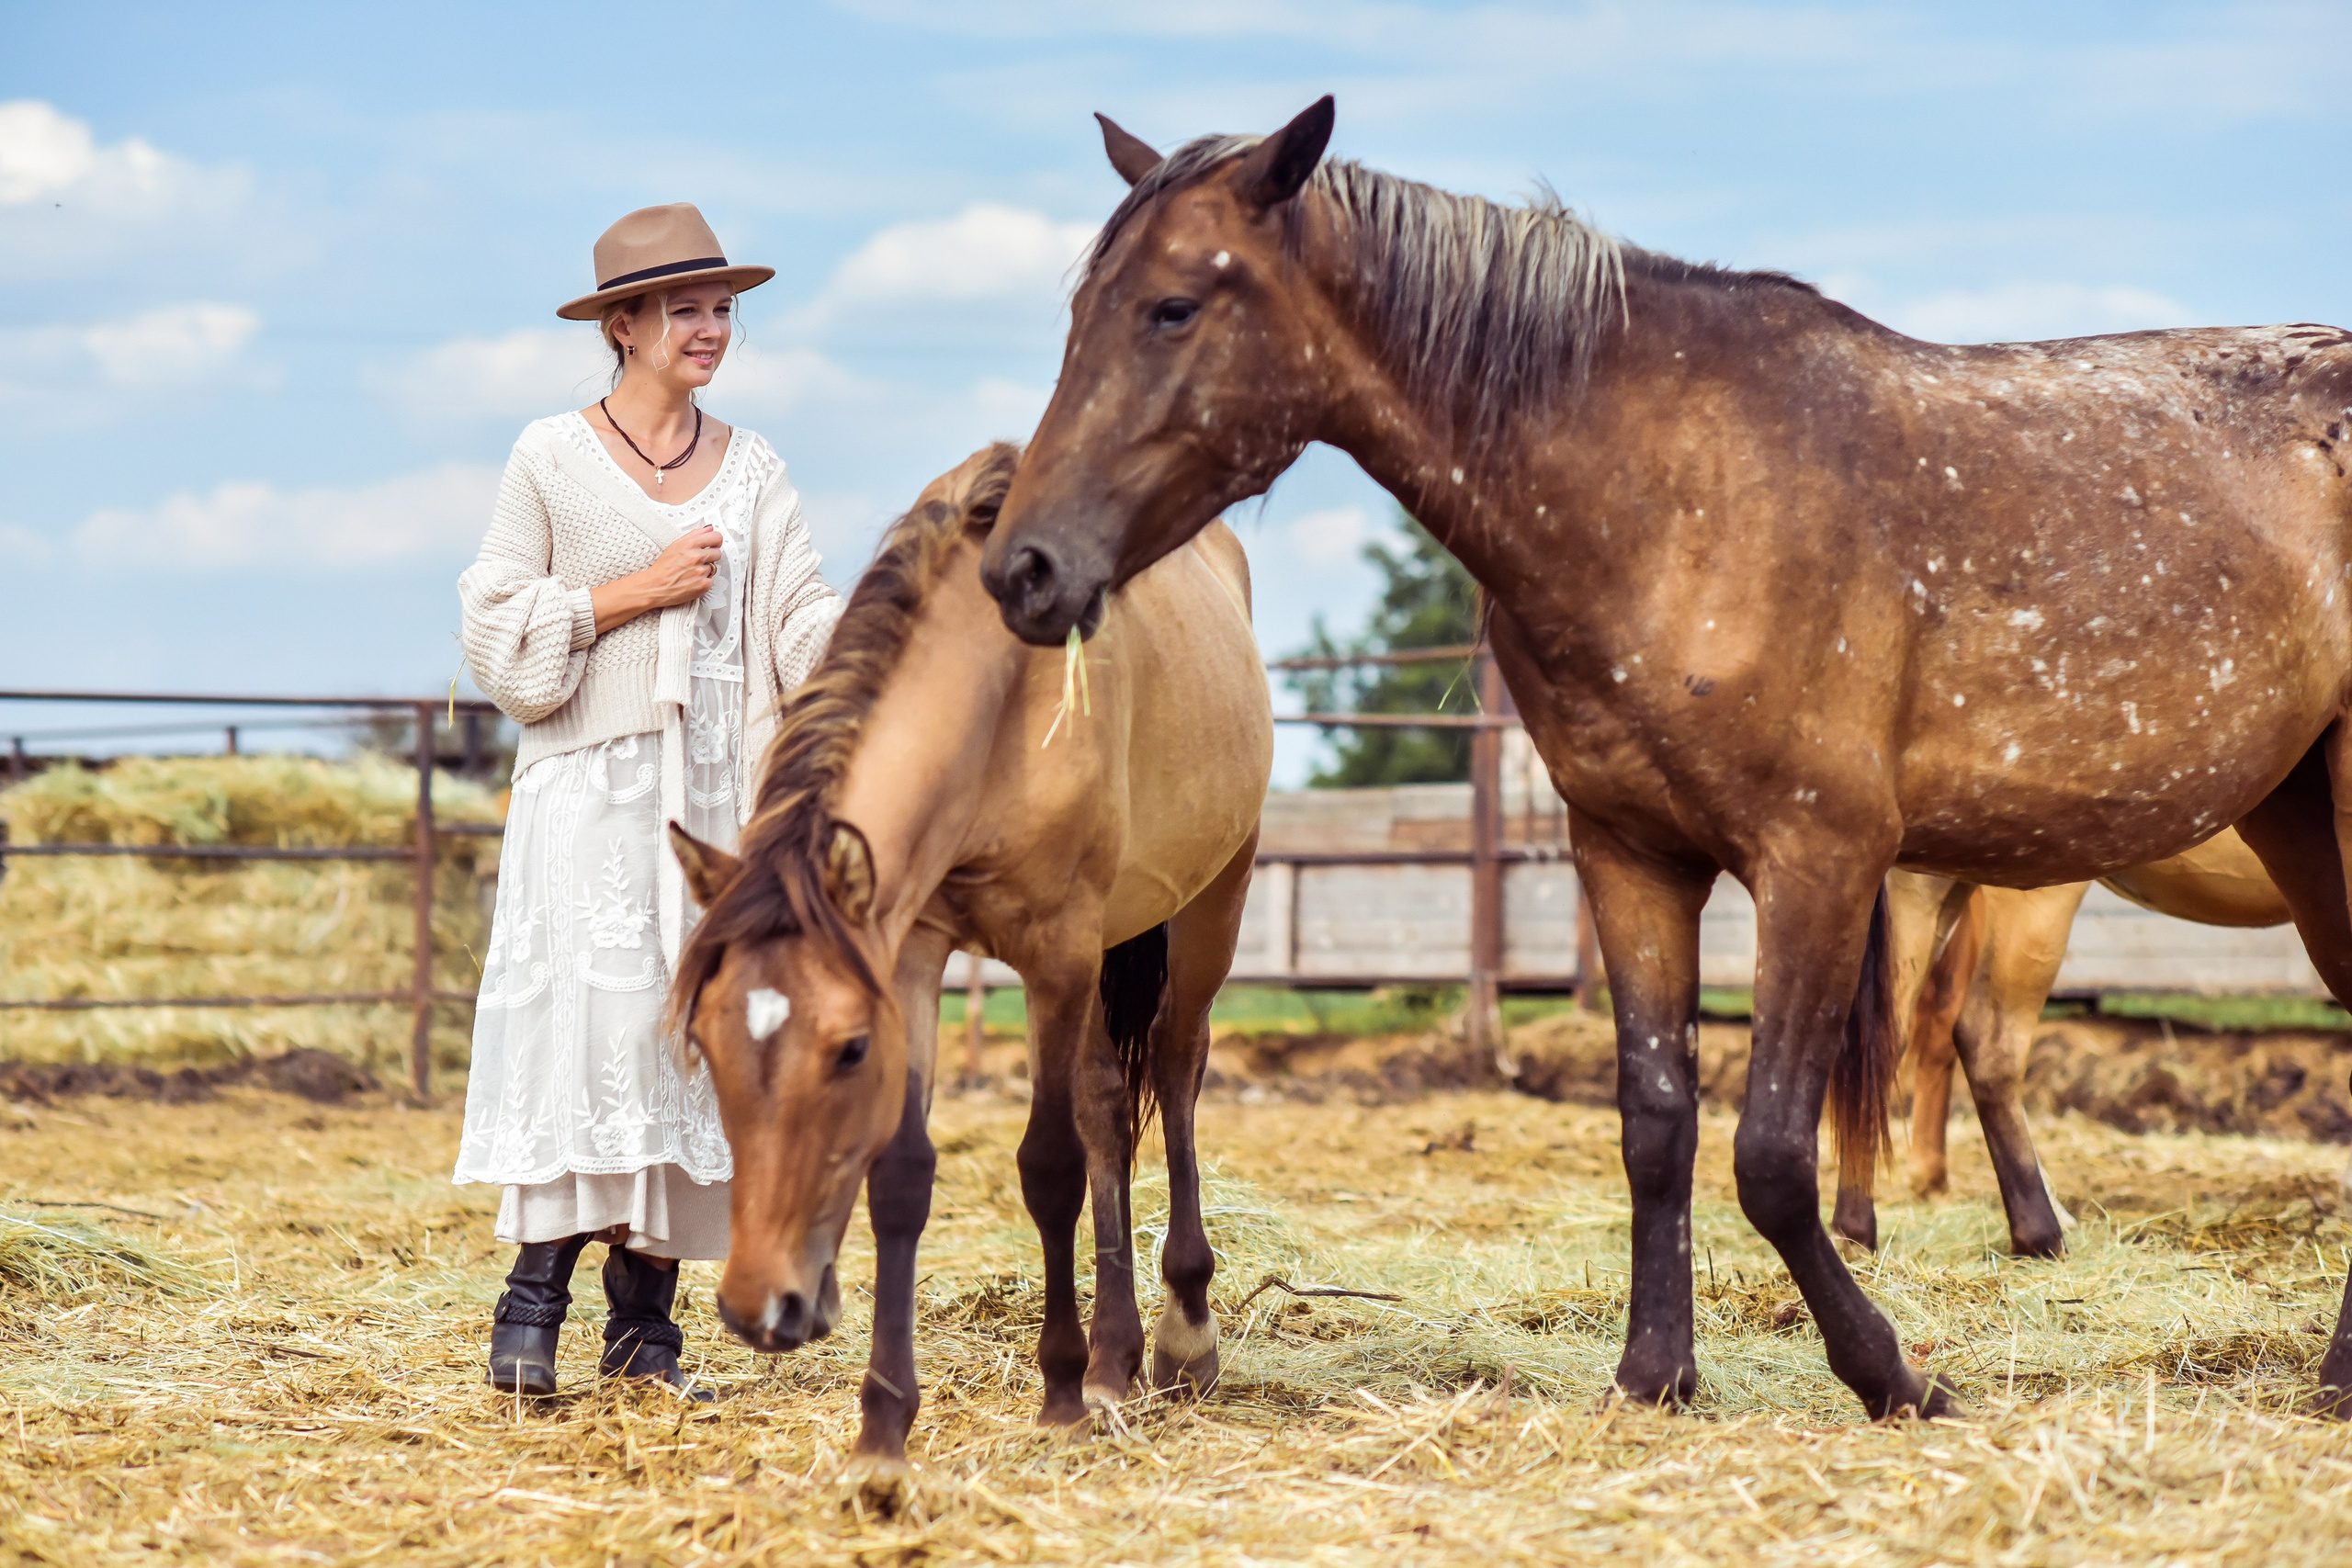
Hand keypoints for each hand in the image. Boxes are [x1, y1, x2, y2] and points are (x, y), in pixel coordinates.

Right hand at [591, 526, 719, 633]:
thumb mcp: (676, 545)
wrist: (655, 586)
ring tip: (691, 572)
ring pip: (714, 568)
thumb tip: (709, 529)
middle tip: (697, 561)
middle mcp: (697, 557)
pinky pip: (711, 580)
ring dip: (705, 570)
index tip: (713, 545)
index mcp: (690, 544)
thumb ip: (695, 535)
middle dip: (710, 557)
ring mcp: (701, 571)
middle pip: (718, 553)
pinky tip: (692, 581)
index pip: (717, 537)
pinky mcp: (703, 585)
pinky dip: (704, 581)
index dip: (715, 542)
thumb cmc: (663, 566)